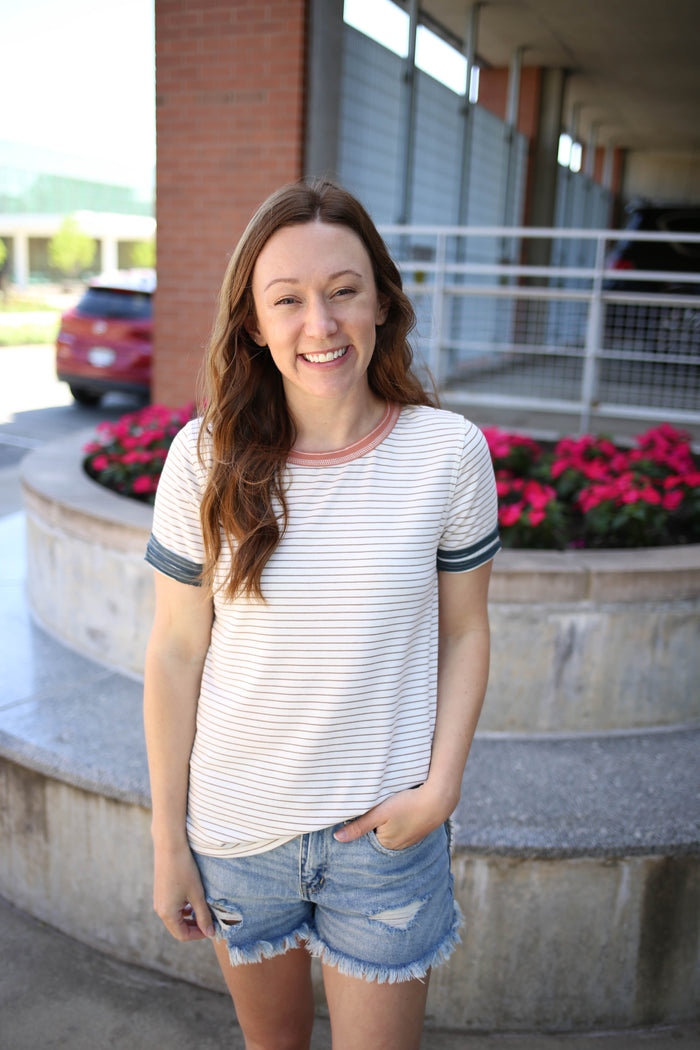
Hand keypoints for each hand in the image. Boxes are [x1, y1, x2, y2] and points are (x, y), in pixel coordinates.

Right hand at [152, 841, 214, 941]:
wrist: (170, 847)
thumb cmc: (184, 870)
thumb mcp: (197, 894)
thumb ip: (203, 915)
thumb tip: (210, 934)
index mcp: (167, 913)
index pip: (183, 935)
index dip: (198, 935)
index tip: (212, 928)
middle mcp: (159, 910)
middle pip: (177, 928)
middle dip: (194, 928)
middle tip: (209, 922)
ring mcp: (158, 901)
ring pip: (175, 918)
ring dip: (188, 918)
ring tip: (203, 910)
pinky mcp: (160, 892)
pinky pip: (171, 908)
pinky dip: (183, 909)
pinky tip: (193, 901)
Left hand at [333, 783, 452, 850]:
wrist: (439, 799)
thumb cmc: (407, 804)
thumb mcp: (378, 813)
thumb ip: (358, 826)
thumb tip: (337, 838)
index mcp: (386, 844)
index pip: (367, 834)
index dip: (365, 821)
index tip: (367, 809)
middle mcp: (399, 846)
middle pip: (380, 832)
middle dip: (378, 821)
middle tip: (381, 805)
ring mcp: (412, 839)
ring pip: (393, 828)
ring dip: (390, 819)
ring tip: (394, 805)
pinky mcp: (421, 829)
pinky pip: (405, 825)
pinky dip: (402, 818)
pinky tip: (405, 807)